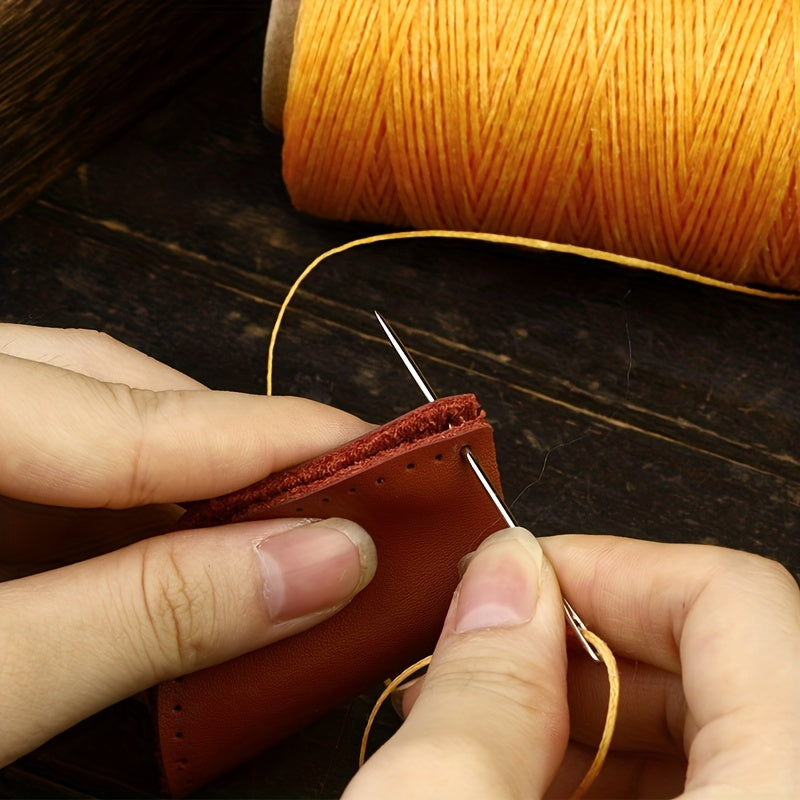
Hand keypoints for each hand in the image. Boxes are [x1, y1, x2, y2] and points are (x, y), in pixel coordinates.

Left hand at [0, 324, 376, 765]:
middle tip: (343, 510)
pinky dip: (135, 520)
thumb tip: (326, 563)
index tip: (381, 457)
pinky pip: (61, 469)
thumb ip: (151, 613)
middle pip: (113, 391)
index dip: (270, 436)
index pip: (128, 407)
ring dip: (193, 494)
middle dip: (237, 456)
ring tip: (283, 544)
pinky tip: (187, 563)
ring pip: (93, 427)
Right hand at [344, 530, 799, 798]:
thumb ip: (480, 694)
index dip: (611, 568)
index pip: (736, 602)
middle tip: (487, 660)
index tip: (519, 579)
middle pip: (729, 663)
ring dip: (592, 716)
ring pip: (716, 732)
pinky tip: (528, 787)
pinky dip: (614, 780)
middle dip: (585, 646)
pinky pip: (708, 792)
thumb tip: (501, 576)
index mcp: (785, 791)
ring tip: (491, 734)